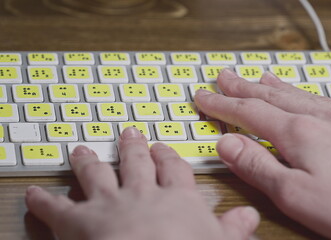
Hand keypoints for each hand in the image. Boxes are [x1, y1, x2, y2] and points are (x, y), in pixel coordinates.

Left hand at [25, 127, 258, 239]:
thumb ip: (233, 229)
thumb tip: (251, 217)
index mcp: (176, 199)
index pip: (174, 171)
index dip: (168, 158)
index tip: (162, 149)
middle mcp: (142, 194)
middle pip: (135, 164)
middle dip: (132, 148)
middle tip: (128, 134)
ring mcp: (109, 204)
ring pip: (96, 174)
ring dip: (88, 162)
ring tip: (82, 151)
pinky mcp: (78, 222)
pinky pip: (56, 207)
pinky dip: (43, 200)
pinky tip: (33, 194)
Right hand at [194, 69, 330, 239]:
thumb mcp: (295, 195)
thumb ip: (258, 167)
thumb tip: (227, 144)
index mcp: (298, 134)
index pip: (248, 112)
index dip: (222, 103)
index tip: (204, 95)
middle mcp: (322, 120)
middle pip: (273, 97)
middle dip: (244, 87)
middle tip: (225, 75)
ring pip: (306, 97)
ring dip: (281, 87)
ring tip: (265, 78)